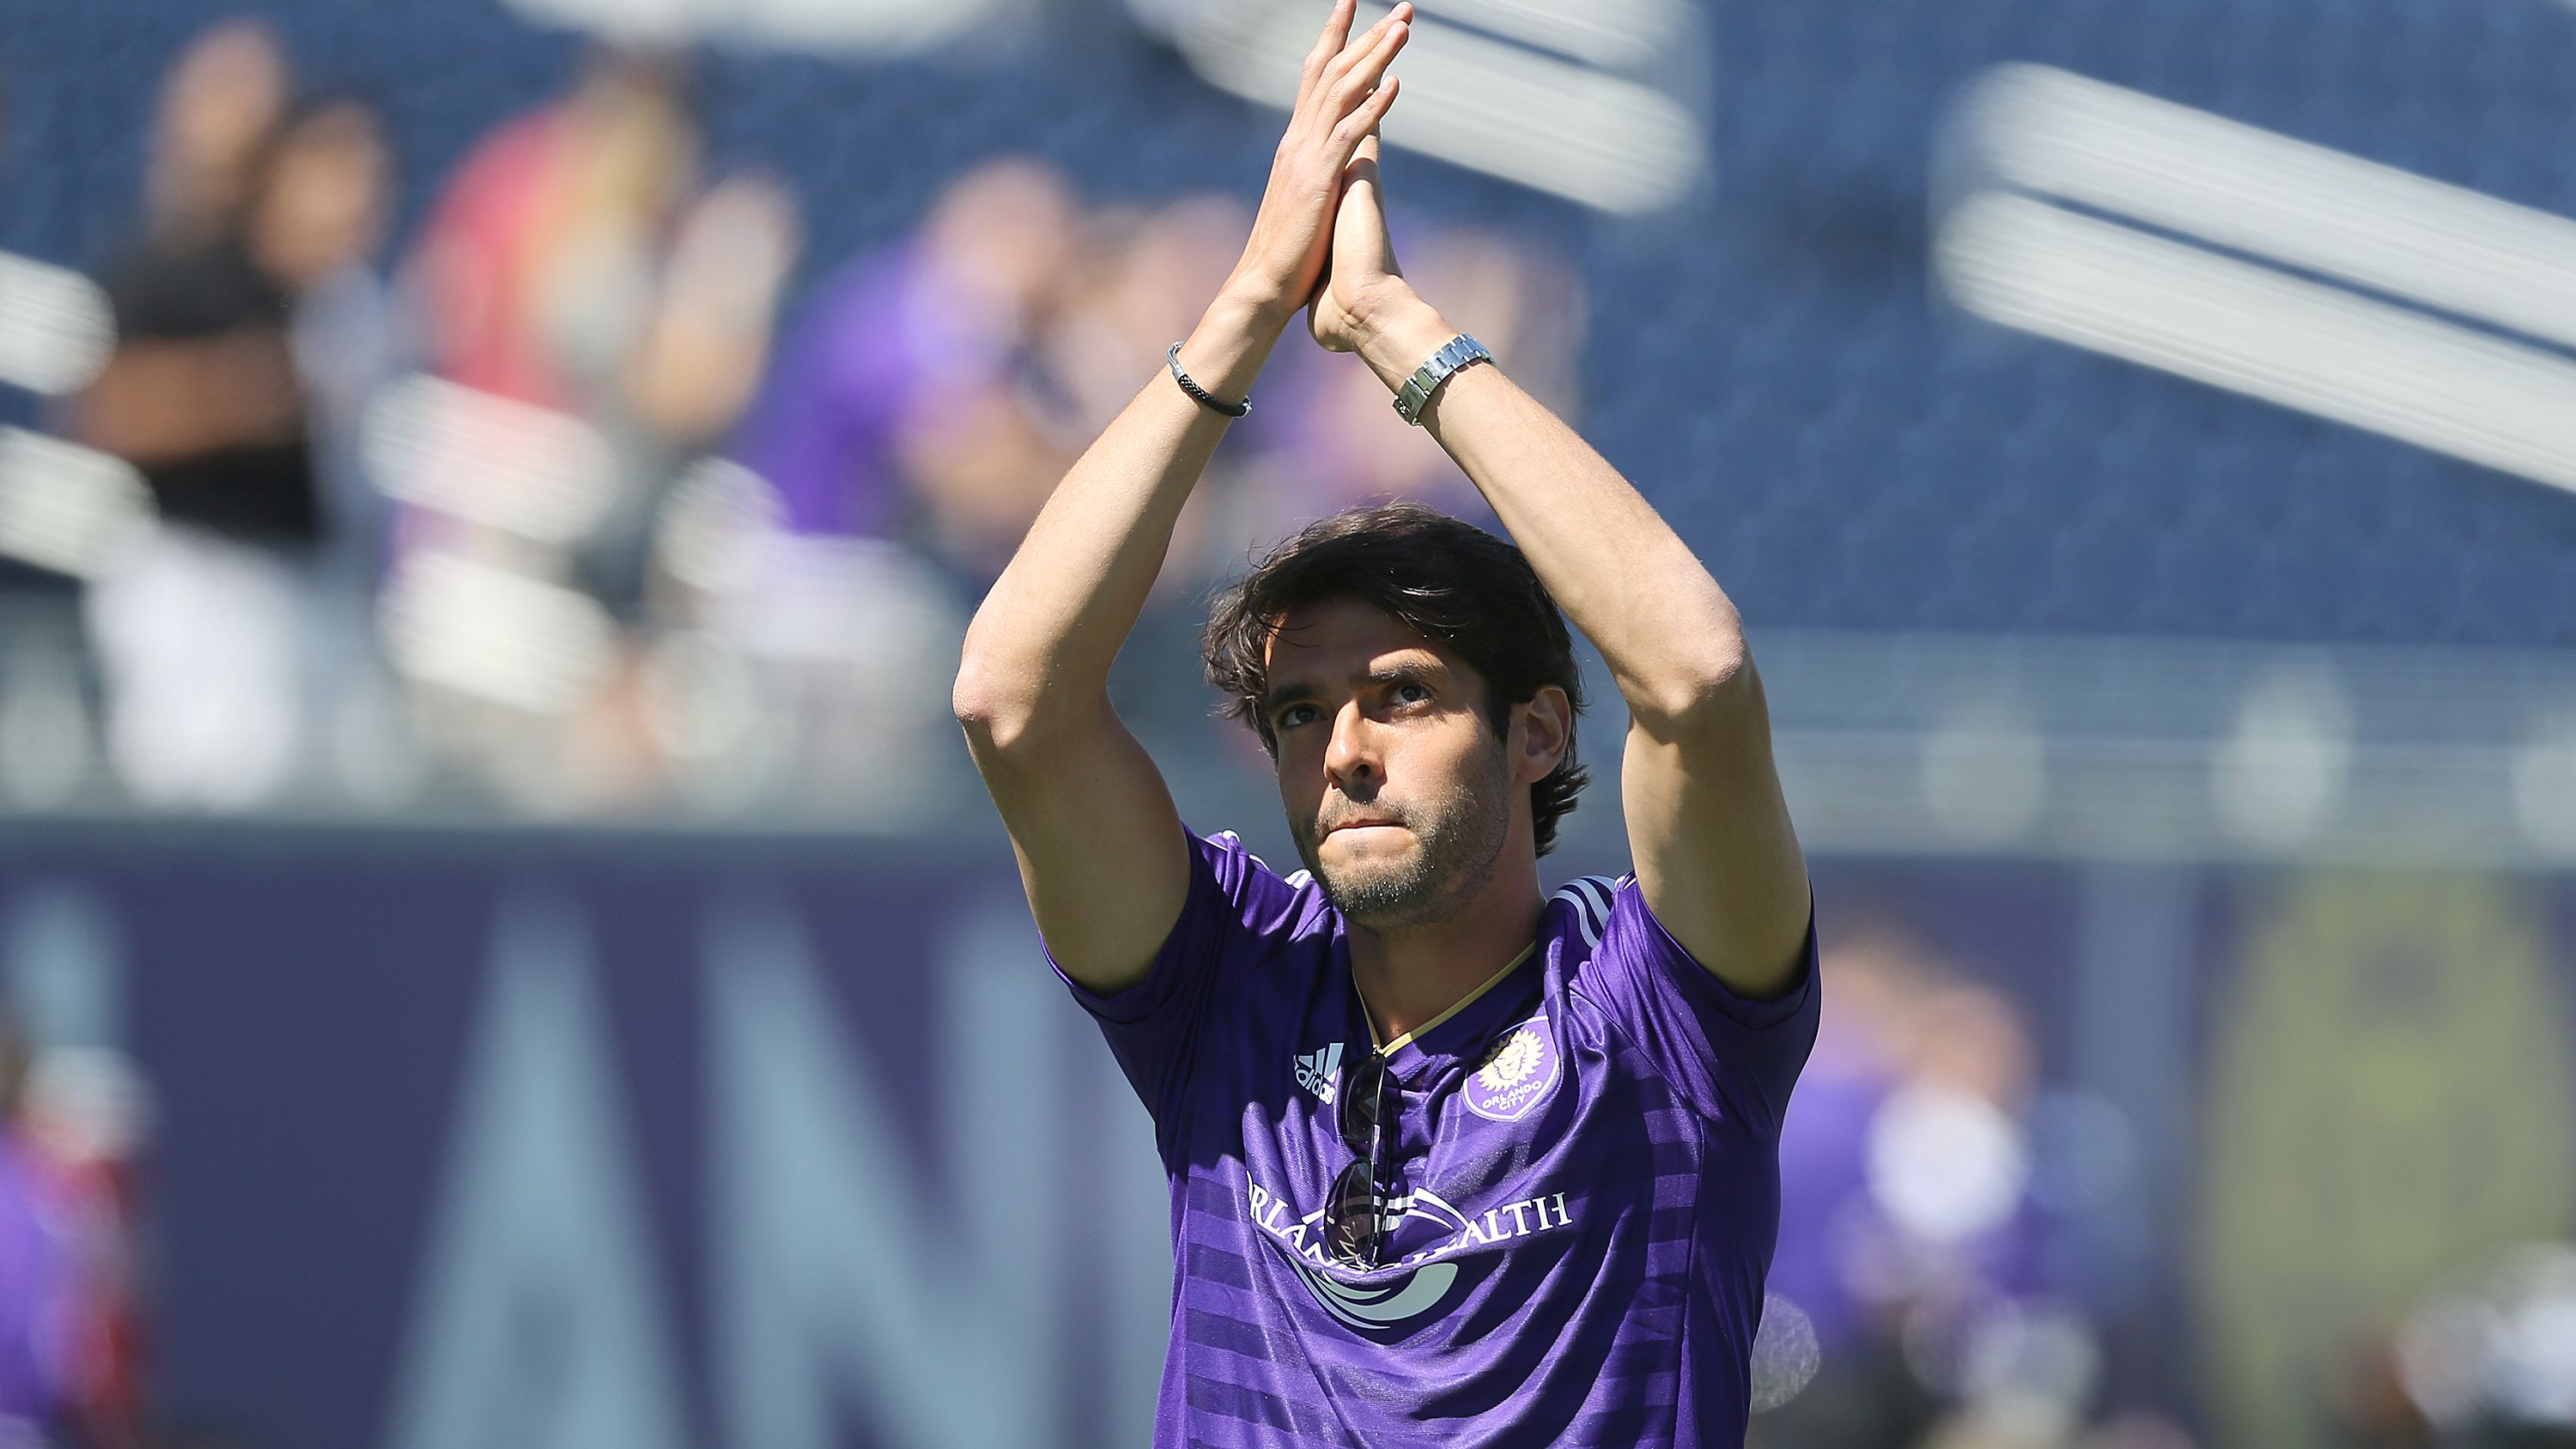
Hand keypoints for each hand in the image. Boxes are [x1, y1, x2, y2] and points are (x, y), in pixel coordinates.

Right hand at [1222, 0, 1409, 325]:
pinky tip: (1395, 84)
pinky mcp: (1317, 180)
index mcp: (1295, 143)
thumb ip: (1317, 172)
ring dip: (1376, 56)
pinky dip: (1372, 107)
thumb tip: (1334, 160)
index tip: (1353, 4)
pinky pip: (1347, 134)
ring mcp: (1306, 158)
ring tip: (1404, 26)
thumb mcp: (1304, 200)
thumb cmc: (1286, 252)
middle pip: (1333, 71)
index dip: (1336, 37)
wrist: (1262, 286)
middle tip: (1402, 5)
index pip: (1316, 76)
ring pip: (1343, 92)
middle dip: (1366, 33)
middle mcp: (1298, 140)